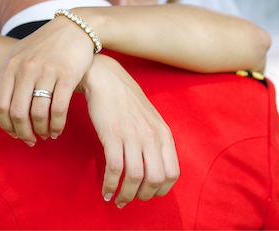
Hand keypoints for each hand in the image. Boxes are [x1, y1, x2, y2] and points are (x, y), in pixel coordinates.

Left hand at [0, 17, 94, 144]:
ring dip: (42, 130)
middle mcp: (26, 69)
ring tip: (46, 135)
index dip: (5, 125)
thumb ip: (0, 80)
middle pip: (18, 112)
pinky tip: (59, 130)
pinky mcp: (68, 75)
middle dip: (23, 133)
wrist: (75, 27)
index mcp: (11, 66)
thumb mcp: (18, 56)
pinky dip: (58, 124)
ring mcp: (47, 71)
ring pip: (39, 113)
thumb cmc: (44, 44)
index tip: (14, 135)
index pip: (0, 105)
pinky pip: (59, 108)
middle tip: (30, 141)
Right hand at [79, 55, 179, 206]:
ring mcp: (133, 135)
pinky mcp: (113, 135)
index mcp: (164, 134)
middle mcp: (152, 136)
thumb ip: (155, 142)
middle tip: (130, 198)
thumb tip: (154, 169)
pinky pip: (115, 168)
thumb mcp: (150, 120)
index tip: (147, 194)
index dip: (161, 190)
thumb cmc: (126, 102)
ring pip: (135, 177)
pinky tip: (105, 190)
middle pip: (156, 179)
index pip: (172, 173)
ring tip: (117, 199)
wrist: (106, 79)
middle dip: (143, 195)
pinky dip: (110, 184)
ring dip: (125, 194)